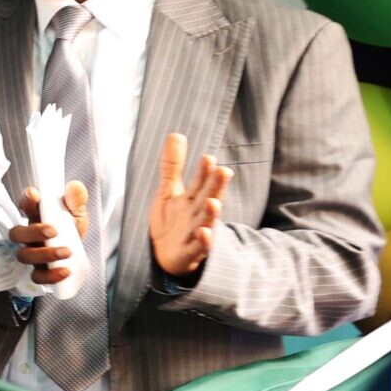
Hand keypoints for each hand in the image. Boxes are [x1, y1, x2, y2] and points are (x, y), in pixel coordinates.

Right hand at [13, 182, 91, 287]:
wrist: (79, 253)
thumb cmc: (71, 229)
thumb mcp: (77, 212)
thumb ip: (76, 199)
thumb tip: (75, 188)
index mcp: (36, 216)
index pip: (24, 205)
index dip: (26, 200)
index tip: (35, 195)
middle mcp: (29, 236)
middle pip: (17, 233)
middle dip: (33, 232)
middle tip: (53, 231)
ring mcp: (32, 254)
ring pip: (24, 256)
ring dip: (44, 254)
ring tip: (66, 252)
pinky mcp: (39, 271)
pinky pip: (36, 277)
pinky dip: (49, 275)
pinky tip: (65, 271)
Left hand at [149, 133, 229, 278]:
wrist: (167, 256)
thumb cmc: (172, 221)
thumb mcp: (168, 191)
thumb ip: (172, 166)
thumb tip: (176, 134)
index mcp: (193, 198)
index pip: (200, 181)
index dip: (204, 171)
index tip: (207, 158)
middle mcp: (198, 214)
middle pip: (208, 198)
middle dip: (216, 186)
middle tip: (224, 172)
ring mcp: (196, 233)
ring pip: (206, 221)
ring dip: (212, 213)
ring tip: (214, 201)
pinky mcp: (191, 251)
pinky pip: (199, 247)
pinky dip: (204, 241)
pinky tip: (204, 232)